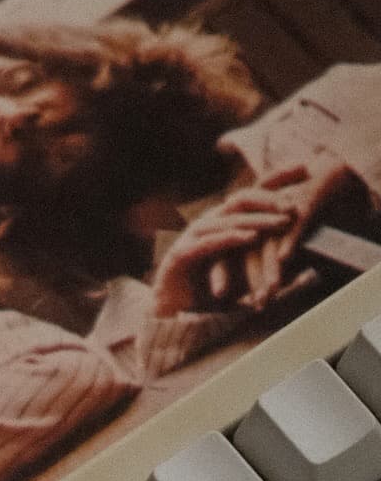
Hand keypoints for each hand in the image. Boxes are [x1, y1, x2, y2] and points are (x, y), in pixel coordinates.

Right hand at [152, 185, 295, 315]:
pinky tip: (249, 238)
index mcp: (224, 221)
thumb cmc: (209, 292)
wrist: (173, 312)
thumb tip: (304, 254)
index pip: (253, 191)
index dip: (278, 177)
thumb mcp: (244, 270)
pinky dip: (230, 239)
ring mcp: (193, 237)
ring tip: (281, 221)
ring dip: (258, 220)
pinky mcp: (182, 255)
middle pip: (241, 198)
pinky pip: (209, 243)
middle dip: (270, 198)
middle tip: (294, 204)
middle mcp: (209, 222)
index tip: (306, 168)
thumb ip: (267, 258)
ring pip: (229, 220)